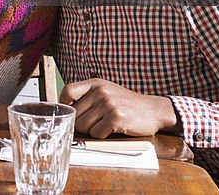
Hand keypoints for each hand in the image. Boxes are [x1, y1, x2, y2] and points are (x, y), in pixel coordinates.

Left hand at [60, 78, 177, 137]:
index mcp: (95, 83)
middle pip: (75, 114)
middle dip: (82, 124)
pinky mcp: (115, 118)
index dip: (65, 105)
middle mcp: (100, 91)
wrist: (153, 110)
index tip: (71, 113)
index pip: (67, 91)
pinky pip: (96, 134)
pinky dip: (102, 136)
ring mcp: (108, 104)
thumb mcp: (106, 91)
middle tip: (95, 123)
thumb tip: (65, 111)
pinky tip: (112, 129)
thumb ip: (88, 96)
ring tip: (105, 125)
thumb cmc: (126, 103)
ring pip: (83, 126)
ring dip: (92, 131)